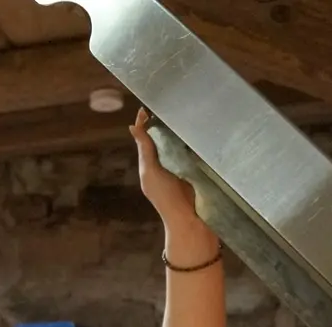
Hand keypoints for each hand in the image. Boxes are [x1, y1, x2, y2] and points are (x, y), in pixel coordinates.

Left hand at [131, 107, 198, 226]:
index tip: (149, 105)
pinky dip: (194, 138)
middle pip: (163, 136)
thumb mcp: (151, 172)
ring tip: (185, 110)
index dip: (145, 121)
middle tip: (171, 102)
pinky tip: (199, 128)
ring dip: (180, 128)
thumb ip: (145, 150)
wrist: (190, 219)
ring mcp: (182, 165)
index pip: (146, 137)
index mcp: (151, 162)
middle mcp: (166, 162)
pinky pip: (193, 149)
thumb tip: (132, 127)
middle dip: (165, 121)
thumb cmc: (166, 197)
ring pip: (178, 141)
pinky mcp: (197, 169)